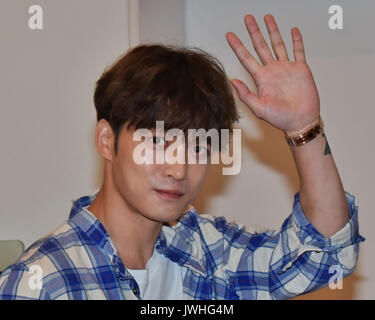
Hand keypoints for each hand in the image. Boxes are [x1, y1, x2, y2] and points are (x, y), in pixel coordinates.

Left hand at [226, 14, 319, 134]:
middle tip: (248, 19)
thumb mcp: (259, 108)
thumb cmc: (280, 118)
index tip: (229, 35)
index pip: (246, 58)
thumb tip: (233, 81)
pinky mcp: (301, 69)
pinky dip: (296, 41)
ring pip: (278, 44)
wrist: (300, 121)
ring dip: (273, 31)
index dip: (237, 46)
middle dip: (254, 32)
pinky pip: (298, 51)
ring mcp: (286, 68)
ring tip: (267, 18)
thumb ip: (246, 94)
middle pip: (261, 46)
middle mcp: (272, 71)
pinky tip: (293, 31)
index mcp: (262, 79)